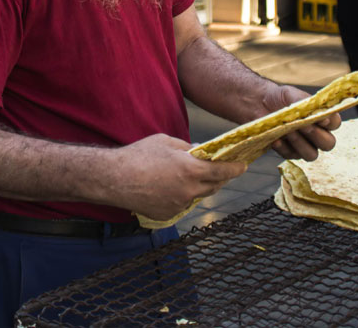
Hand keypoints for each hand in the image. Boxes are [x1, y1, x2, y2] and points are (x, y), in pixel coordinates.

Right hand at [111, 134, 246, 220]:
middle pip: (214, 186)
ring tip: (190, 175)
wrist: (114, 179)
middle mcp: (189, 190)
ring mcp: (179, 204)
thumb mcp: (166, 142)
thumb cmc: (139, 156)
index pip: (223, 171)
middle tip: (219, 169)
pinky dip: (182, 195)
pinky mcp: (168, 214)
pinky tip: (169, 186)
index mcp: (191, 170)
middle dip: (219, 177)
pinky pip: (182, 204)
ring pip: (197, 195)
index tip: (243, 166)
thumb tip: (199, 152)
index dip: (235, 168)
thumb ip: (187, 148)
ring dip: (199, 186)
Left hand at [261, 84, 339, 160]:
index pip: (335, 123)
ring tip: (288, 131)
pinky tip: (276, 139)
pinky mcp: (290, 152)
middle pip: (328, 143)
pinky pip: (291, 155)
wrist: (260, 102)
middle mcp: (317, 134)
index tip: (320, 118)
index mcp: (322, 118)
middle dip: (316, 135)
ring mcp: (304, 145)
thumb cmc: (281, 98)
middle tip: (303, 125)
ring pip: (312, 154)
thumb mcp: (293, 95)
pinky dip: (283, 147)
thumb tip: (321, 115)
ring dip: (300, 143)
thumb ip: (308, 103)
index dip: (330, 122)